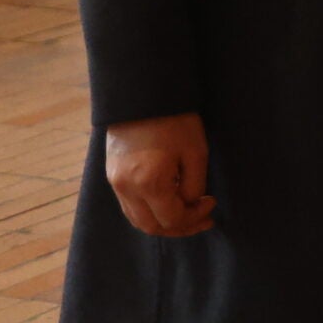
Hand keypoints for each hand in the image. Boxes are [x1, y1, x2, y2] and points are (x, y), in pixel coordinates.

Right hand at [105, 112, 215, 236]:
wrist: (143, 95)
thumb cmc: (175, 120)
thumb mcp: (195, 152)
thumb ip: (193, 185)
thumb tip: (191, 205)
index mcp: (149, 183)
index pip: (172, 219)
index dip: (195, 217)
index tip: (211, 203)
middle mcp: (127, 188)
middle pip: (151, 226)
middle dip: (179, 227)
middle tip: (202, 218)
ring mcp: (115, 184)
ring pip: (138, 219)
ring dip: (163, 222)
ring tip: (187, 214)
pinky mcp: (111, 176)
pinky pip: (129, 206)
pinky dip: (148, 211)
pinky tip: (167, 203)